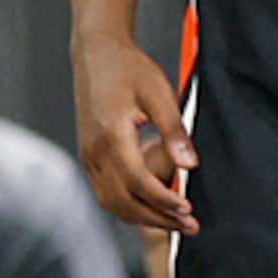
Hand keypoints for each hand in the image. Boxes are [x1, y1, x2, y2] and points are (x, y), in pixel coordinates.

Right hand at [73, 30, 195, 233]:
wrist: (96, 53)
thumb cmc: (126, 68)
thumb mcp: (158, 94)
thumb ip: (174, 132)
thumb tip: (189, 164)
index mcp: (111, 135)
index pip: (138, 182)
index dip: (164, 200)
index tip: (187, 209)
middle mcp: (94, 150)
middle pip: (123, 201)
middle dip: (157, 218)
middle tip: (188, 224)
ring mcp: (88, 155)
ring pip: (112, 202)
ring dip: (142, 217)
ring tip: (173, 221)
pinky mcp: (89, 155)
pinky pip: (106, 192)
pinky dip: (128, 205)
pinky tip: (151, 203)